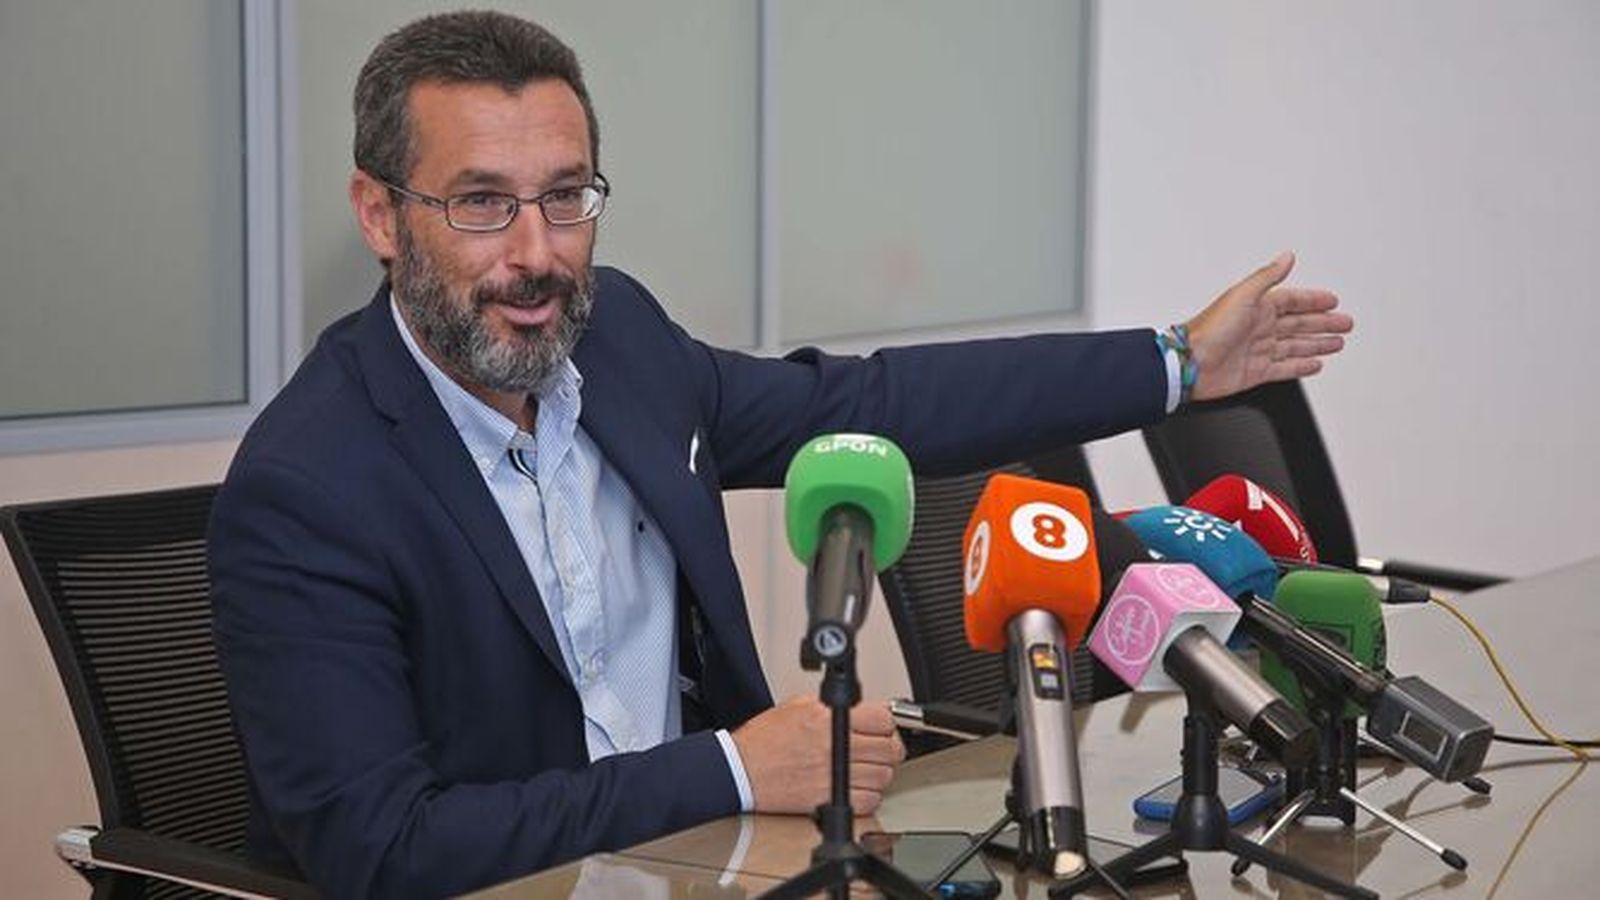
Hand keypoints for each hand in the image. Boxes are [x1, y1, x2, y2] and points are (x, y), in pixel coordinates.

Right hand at [731, 695, 905, 814]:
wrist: (740, 769)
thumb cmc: (764, 740)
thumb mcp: (798, 706)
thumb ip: (834, 707)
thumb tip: (862, 710)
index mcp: (827, 718)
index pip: (883, 719)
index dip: (886, 723)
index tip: (881, 727)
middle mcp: (834, 746)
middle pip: (889, 749)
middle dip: (889, 747)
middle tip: (880, 748)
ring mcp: (834, 775)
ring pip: (884, 775)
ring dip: (880, 772)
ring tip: (867, 767)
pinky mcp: (829, 799)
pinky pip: (869, 801)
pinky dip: (868, 795)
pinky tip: (856, 787)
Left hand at [1184, 251, 1353, 401]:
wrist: (1189, 364)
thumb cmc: (1208, 330)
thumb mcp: (1241, 295)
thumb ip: (1267, 277)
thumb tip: (1286, 256)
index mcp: (1257, 307)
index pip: (1293, 301)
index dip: (1313, 300)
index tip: (1332, 300)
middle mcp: (1259, 328)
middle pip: (1300, 323)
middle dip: (1323, 323)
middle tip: (1345, 322)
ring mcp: (1258, 350)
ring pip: (1296, 345)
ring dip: (1317, 343)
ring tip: (1337, 342)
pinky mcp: (1256, 372)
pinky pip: (1285, 368)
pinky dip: (1301, 366)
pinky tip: (1315, 364)